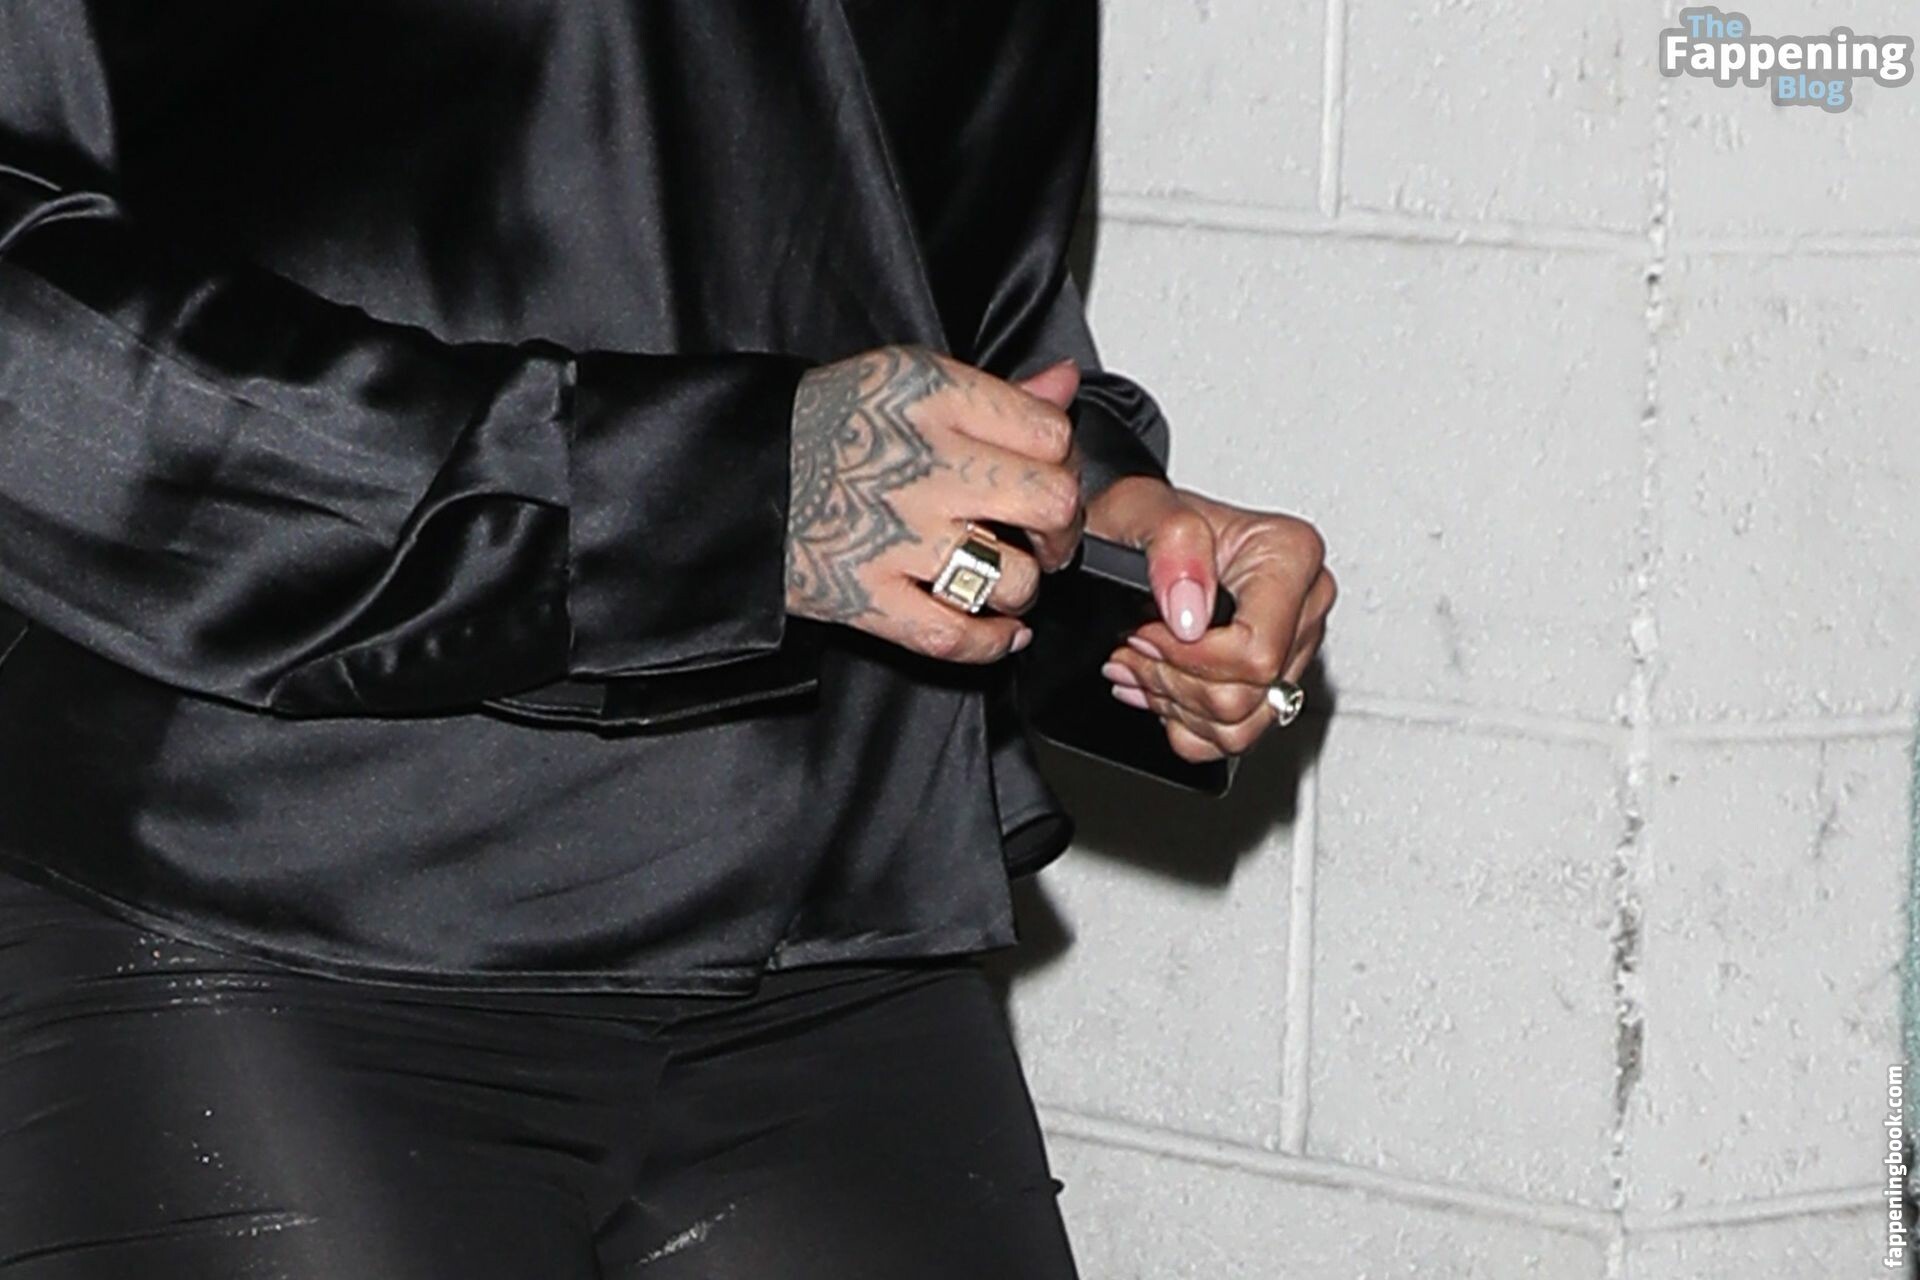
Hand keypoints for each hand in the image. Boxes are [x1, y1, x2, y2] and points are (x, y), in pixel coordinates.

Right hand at [785, 345, 1084, 662]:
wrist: (736, 473)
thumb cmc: (824, 426)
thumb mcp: (907, 379)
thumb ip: (995, 390)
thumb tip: (1064, 382)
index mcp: (933, 397)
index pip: (1050, 432)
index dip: (1063, 462)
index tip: (1049, 477)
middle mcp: (921, 464)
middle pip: (1051, 504)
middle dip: (1061, 530)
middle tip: (1044, 538)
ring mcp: (895, 536)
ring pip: (1014, 579)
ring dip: (1020, 588)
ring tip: (1001, 579)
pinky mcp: (867, 596)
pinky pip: (958, 637)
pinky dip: (991, 643)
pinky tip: (999, 631)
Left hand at [1087, 476, 1335, 761]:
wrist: (1138, 536)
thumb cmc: (1145, 520)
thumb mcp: (1139, 510)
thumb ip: (1173, 546)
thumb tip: (1191, 612)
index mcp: (1292, 555)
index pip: (1257, 654)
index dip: (1189, 658)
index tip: (1146, 632)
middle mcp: (1305, 603)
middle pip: (1251, 696)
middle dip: (1176, 680)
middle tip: (1134, 647)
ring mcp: (1294, 649)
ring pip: (1242, 727)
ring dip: (1176, 704)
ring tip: (1142, 665)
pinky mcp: (1273, 684)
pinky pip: (1232, 740)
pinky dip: (1186, 723)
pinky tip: (1161, 685)